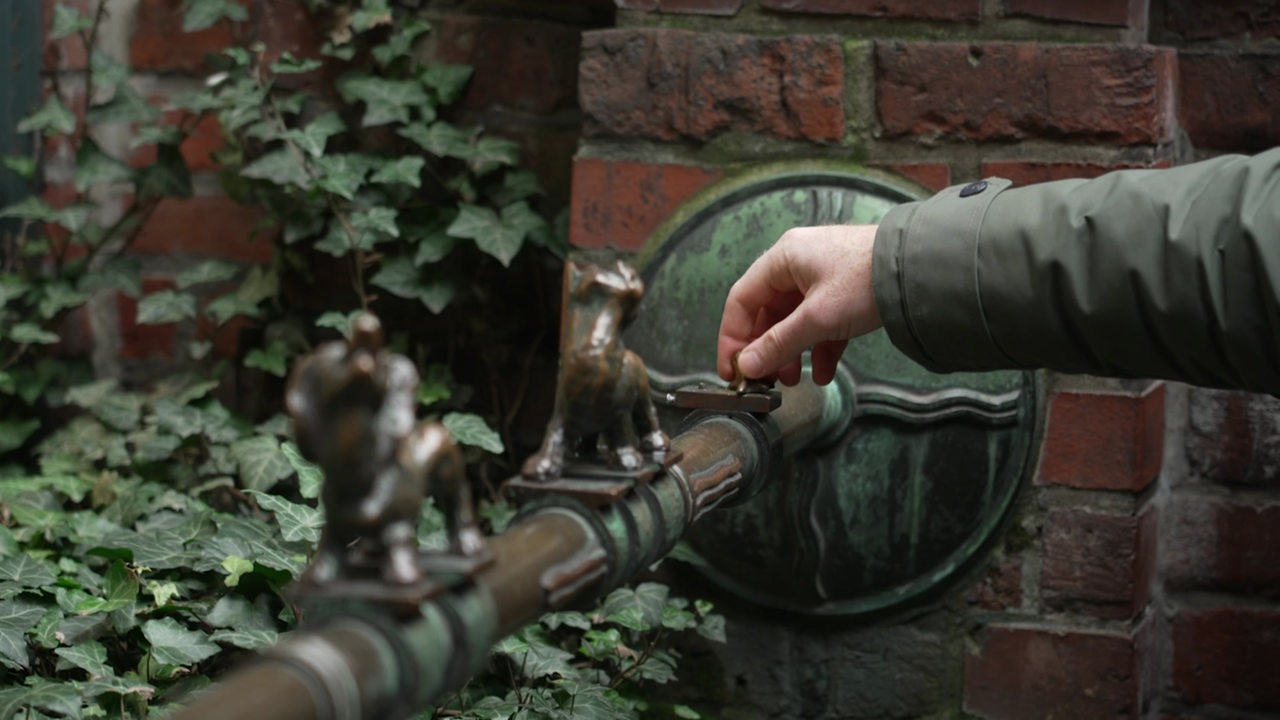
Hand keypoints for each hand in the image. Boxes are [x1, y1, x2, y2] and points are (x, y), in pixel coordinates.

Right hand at [717, 225, 880, 385]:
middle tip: (765, 381)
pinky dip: (818, 348)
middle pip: (767, 313)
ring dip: (791, 353)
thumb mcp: (817, 318)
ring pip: (794, 321)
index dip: (732, 338)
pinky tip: (823, 372)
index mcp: (782, 259)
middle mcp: (797, 264)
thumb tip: (747, 367)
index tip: (732, 371)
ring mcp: (822, 278)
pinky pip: (820, 324)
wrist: (920, 270)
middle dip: (766, 351)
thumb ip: (778, 344)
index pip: (741, 301)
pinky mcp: (843, 292)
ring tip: (793, 380)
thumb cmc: (866, 280)